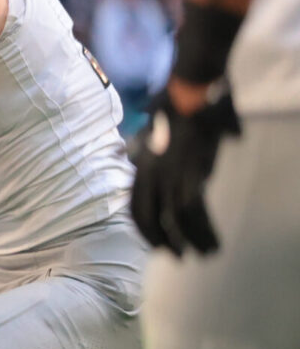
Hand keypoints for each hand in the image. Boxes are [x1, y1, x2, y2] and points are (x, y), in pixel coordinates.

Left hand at [129, 85, 238, 255]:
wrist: (189, 91)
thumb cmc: (174, 108)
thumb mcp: (156, 134)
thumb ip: (154, 153)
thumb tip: (150, 158)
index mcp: (142, 166)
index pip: (135, 207)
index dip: (144, 228)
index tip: (156, 243)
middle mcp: (151, 174)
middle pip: (150, 217)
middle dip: (163, 241)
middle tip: (177, 257)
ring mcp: (170, 174)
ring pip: (176, 220)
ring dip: (190, 241)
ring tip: (205, 254)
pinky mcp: (192, 172)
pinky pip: (195, 211)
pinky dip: (203, 230)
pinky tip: (212, 242)